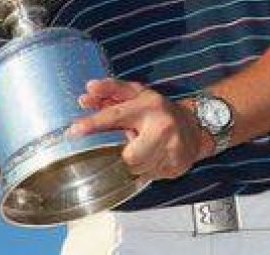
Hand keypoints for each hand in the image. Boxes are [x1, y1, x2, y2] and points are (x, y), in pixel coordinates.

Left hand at [68, 79, 211, 181]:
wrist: (195, 126)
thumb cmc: (158, 110)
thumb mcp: (137, 95)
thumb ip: (111, 92)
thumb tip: (87, 92)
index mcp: (148, 105)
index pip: (115, 115)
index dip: (93, 124)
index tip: (74, 131)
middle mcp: (162, 126)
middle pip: (129, 155)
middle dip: (125, 154)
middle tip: (130, 146)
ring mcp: (172, 148)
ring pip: (137, 169)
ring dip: (135, 163)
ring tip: (145, 149)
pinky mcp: (177, 165)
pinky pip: (149, 177)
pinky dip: (147, 169)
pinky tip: (155, 157)